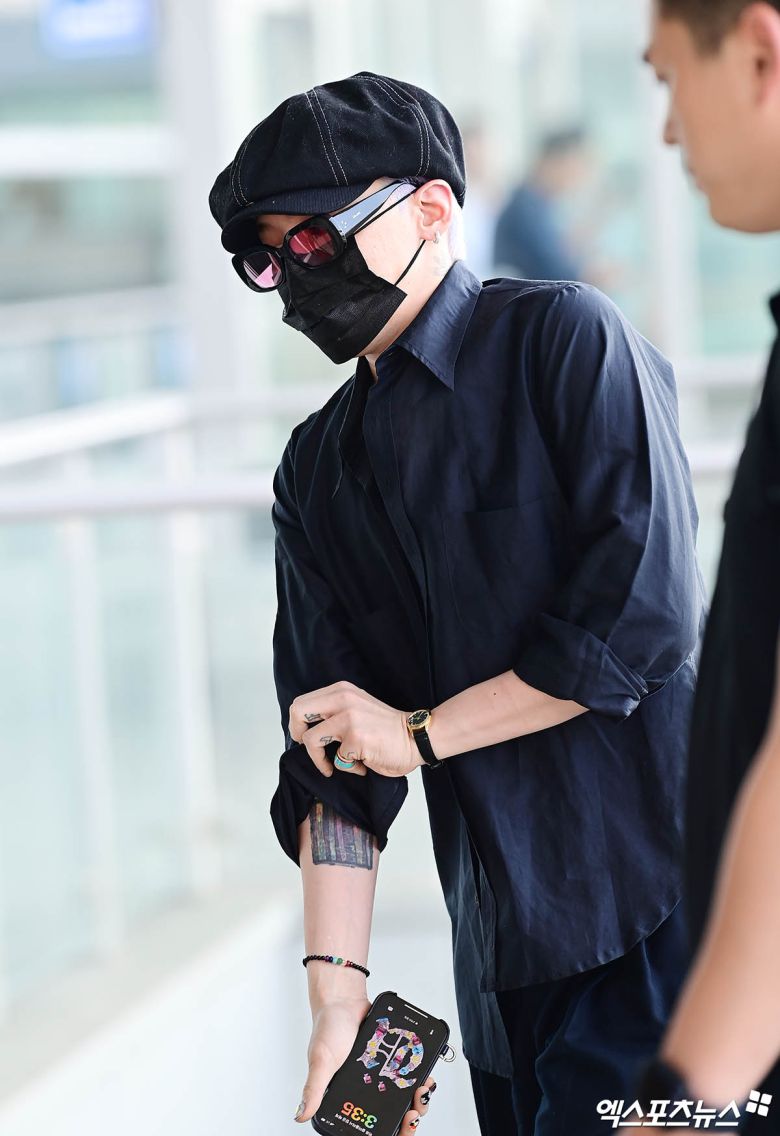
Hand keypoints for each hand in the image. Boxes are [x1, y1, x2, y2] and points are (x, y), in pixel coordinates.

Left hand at [289, 681, 424, 777]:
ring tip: (336, 764)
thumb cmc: (386, 728)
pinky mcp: (356, 739)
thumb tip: (305, 727)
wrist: (417, 737)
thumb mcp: (357, 706)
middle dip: (297, 734)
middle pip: (297, 712)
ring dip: (320, 759)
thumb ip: (334, 709)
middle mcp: (343, 699)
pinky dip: (349, 768)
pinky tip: (364, 763)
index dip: (297, 723)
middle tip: (310, 748)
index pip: (302, 702)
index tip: (305, 736)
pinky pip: (336, 761)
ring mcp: (349, 719)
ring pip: (310, 740)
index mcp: (342, 690)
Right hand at [294, 994, 437, 1132]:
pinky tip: (425, 1076)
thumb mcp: (320, 1061)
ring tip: (421, 1091)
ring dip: (417, 1099)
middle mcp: (364, 1090)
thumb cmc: (328, 1027)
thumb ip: (313, 1088)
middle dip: (407, 1120)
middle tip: (414, 1111)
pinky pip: (409, 1074)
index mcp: (345, 1097)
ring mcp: (380, 1077)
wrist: (345, 998)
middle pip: (391, 1116)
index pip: (368, 1126)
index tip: (401, 1125)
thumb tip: (300, 1114)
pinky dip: (419, 1077)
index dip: (388, 1132)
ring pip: (403, 1098)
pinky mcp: (391, 1061)